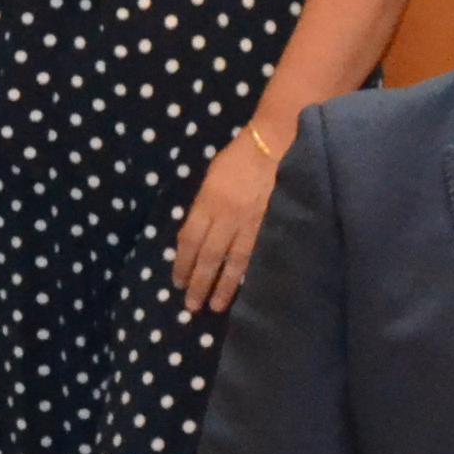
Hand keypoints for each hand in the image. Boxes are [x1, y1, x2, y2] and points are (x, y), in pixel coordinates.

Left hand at [171, 130, 279, 314]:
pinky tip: (244, 289)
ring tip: (215, 306)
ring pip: (233, 262)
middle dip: (198, 283)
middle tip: (191, 307)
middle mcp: (226, 216)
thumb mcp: (211, 179)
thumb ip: (204, 207)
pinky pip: (255, 255)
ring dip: (223, 286)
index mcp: (208, 202)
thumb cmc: (238, 158)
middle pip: (208, 257)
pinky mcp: (270, 226)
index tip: (177, 282)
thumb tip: (196, 235)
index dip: (182, 264)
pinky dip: (247, 274)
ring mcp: (250, 223)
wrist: (275, 146)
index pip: (190, 240)